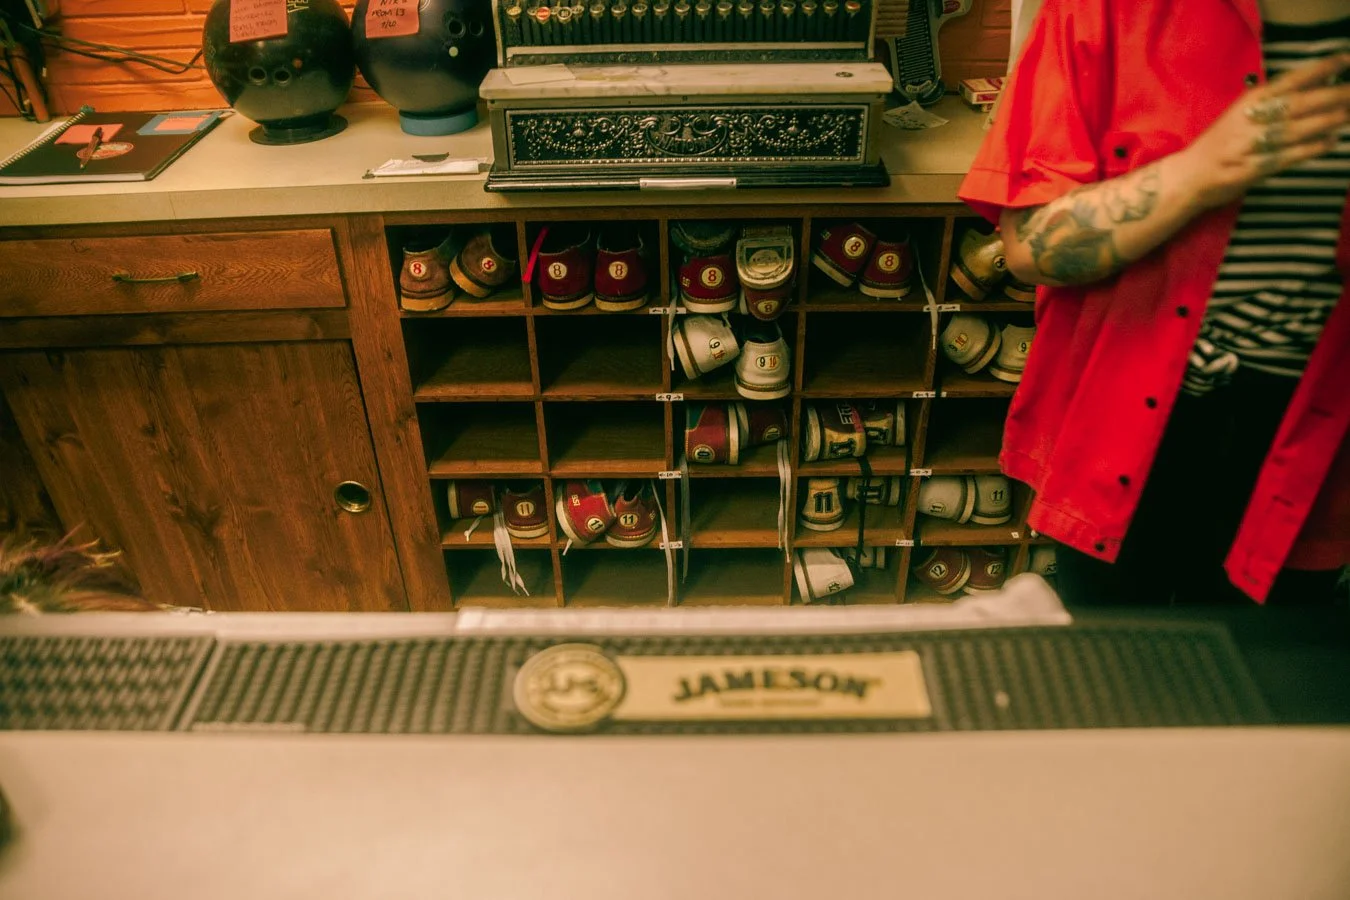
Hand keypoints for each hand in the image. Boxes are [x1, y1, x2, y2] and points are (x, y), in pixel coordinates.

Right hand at [1178, 53, 1349, 210]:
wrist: (1187, 176)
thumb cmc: (1218, 145)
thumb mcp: (1241, 114)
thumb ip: (1271, 104)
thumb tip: (1312, 89)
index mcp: (1250, 101)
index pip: (1291, 80)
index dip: (1320, 69)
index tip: (1344, 60)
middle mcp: (1252, 120)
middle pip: (1299, 103)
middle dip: (1333, 96)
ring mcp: (1251, 145)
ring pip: (1297, 129)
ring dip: (1328, 121)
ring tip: (1349, 114)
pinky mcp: (1253, 169)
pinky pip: (1288, 156)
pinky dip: (1311, 149)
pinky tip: (1330, 142)